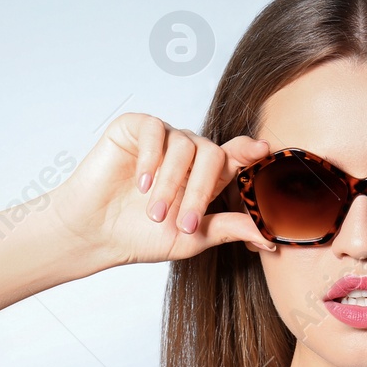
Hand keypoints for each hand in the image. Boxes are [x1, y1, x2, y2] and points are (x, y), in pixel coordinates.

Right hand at [47, 112, 277, 266]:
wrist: (96, 232)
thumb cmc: (141, 235)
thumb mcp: (192, 237)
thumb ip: (229, 229)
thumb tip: (270, 238)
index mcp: (206, 175)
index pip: (234, 156)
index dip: (249, 151)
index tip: (262, 150)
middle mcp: (188, 152)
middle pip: (213, 154)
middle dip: (200, 191)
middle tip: (183, 223)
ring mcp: (164, 138)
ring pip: (185, 145)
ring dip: (171, 183)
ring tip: (153, 211)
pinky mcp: (137, 127)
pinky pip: (156, 130)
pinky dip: (152, 157)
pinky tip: (141, 182)